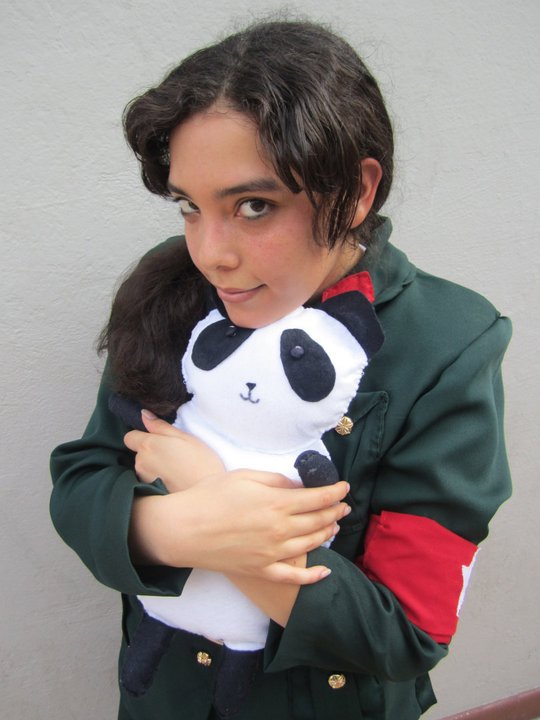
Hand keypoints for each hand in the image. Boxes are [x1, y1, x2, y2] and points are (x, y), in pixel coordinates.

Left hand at [124, 410, 223, 490]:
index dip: (141, 436)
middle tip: (173, 455)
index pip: (130, 437)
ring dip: (153, 466)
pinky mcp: (147, 493)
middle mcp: (140, 462)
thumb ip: (161, 426)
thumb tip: (143, 414)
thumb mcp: (185, 438)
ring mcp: (142, 479)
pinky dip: (156, 479)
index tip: (156, 439)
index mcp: (148, 445)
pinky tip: (172, 481)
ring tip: (175, 470)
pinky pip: (147, 481)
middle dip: (150, 452)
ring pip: (143, 467)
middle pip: (138, 453)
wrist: (206, 497)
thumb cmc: (200, 463)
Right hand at [130, 470, 349, 583]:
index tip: (344, 487)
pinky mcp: (261, 570)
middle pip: (318, 521)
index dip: (335, 492)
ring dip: (328, 534)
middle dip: (336, 511)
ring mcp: (272, 553)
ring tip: (335, 526)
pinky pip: (293, 577)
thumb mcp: (244, 477)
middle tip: (344, 506)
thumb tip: (298, 486)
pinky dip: (312, 576)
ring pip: (311, 544)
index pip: (317, 498)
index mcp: (277, 504)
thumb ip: (275, 480)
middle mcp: (280, 530)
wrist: (184, 529)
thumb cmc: (210, 497)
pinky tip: (326, 572)